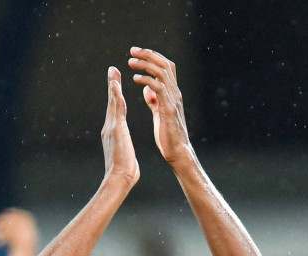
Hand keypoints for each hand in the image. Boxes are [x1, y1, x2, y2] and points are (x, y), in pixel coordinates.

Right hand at [101, 67, 138, 185]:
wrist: (119, 178)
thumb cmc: (124, 171)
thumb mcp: (125, 154)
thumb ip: (123, 147)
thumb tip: (124, 149)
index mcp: (113, 132)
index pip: (116, 111)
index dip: (116, 97)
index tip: (116, 85)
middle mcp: (109, 127)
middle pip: (112, 102)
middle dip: (112, 86)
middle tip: (112, 70)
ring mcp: (111, 127)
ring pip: (113, 102)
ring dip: (113, 86)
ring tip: (113, 71)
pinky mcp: (116, 129)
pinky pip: (117, 109)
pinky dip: (116, 96)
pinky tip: (116, 85)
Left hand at [128, 47, 192, 166]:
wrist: (177, 152)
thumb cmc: (168, 135)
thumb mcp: (159, 113)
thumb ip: (154, 100)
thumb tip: (147, 88)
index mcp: (172, 93)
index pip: (166, 67)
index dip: (152, 57)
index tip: (136, 54)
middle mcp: (175, 92)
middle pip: (164, 64)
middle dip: (148, 55)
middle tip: (132, 51)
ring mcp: (173, 99)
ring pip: (162, 72)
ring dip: (145, 64)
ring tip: (131, 62)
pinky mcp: (168, 108)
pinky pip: (159, 87)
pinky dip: (147, 80)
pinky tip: (135, 79)